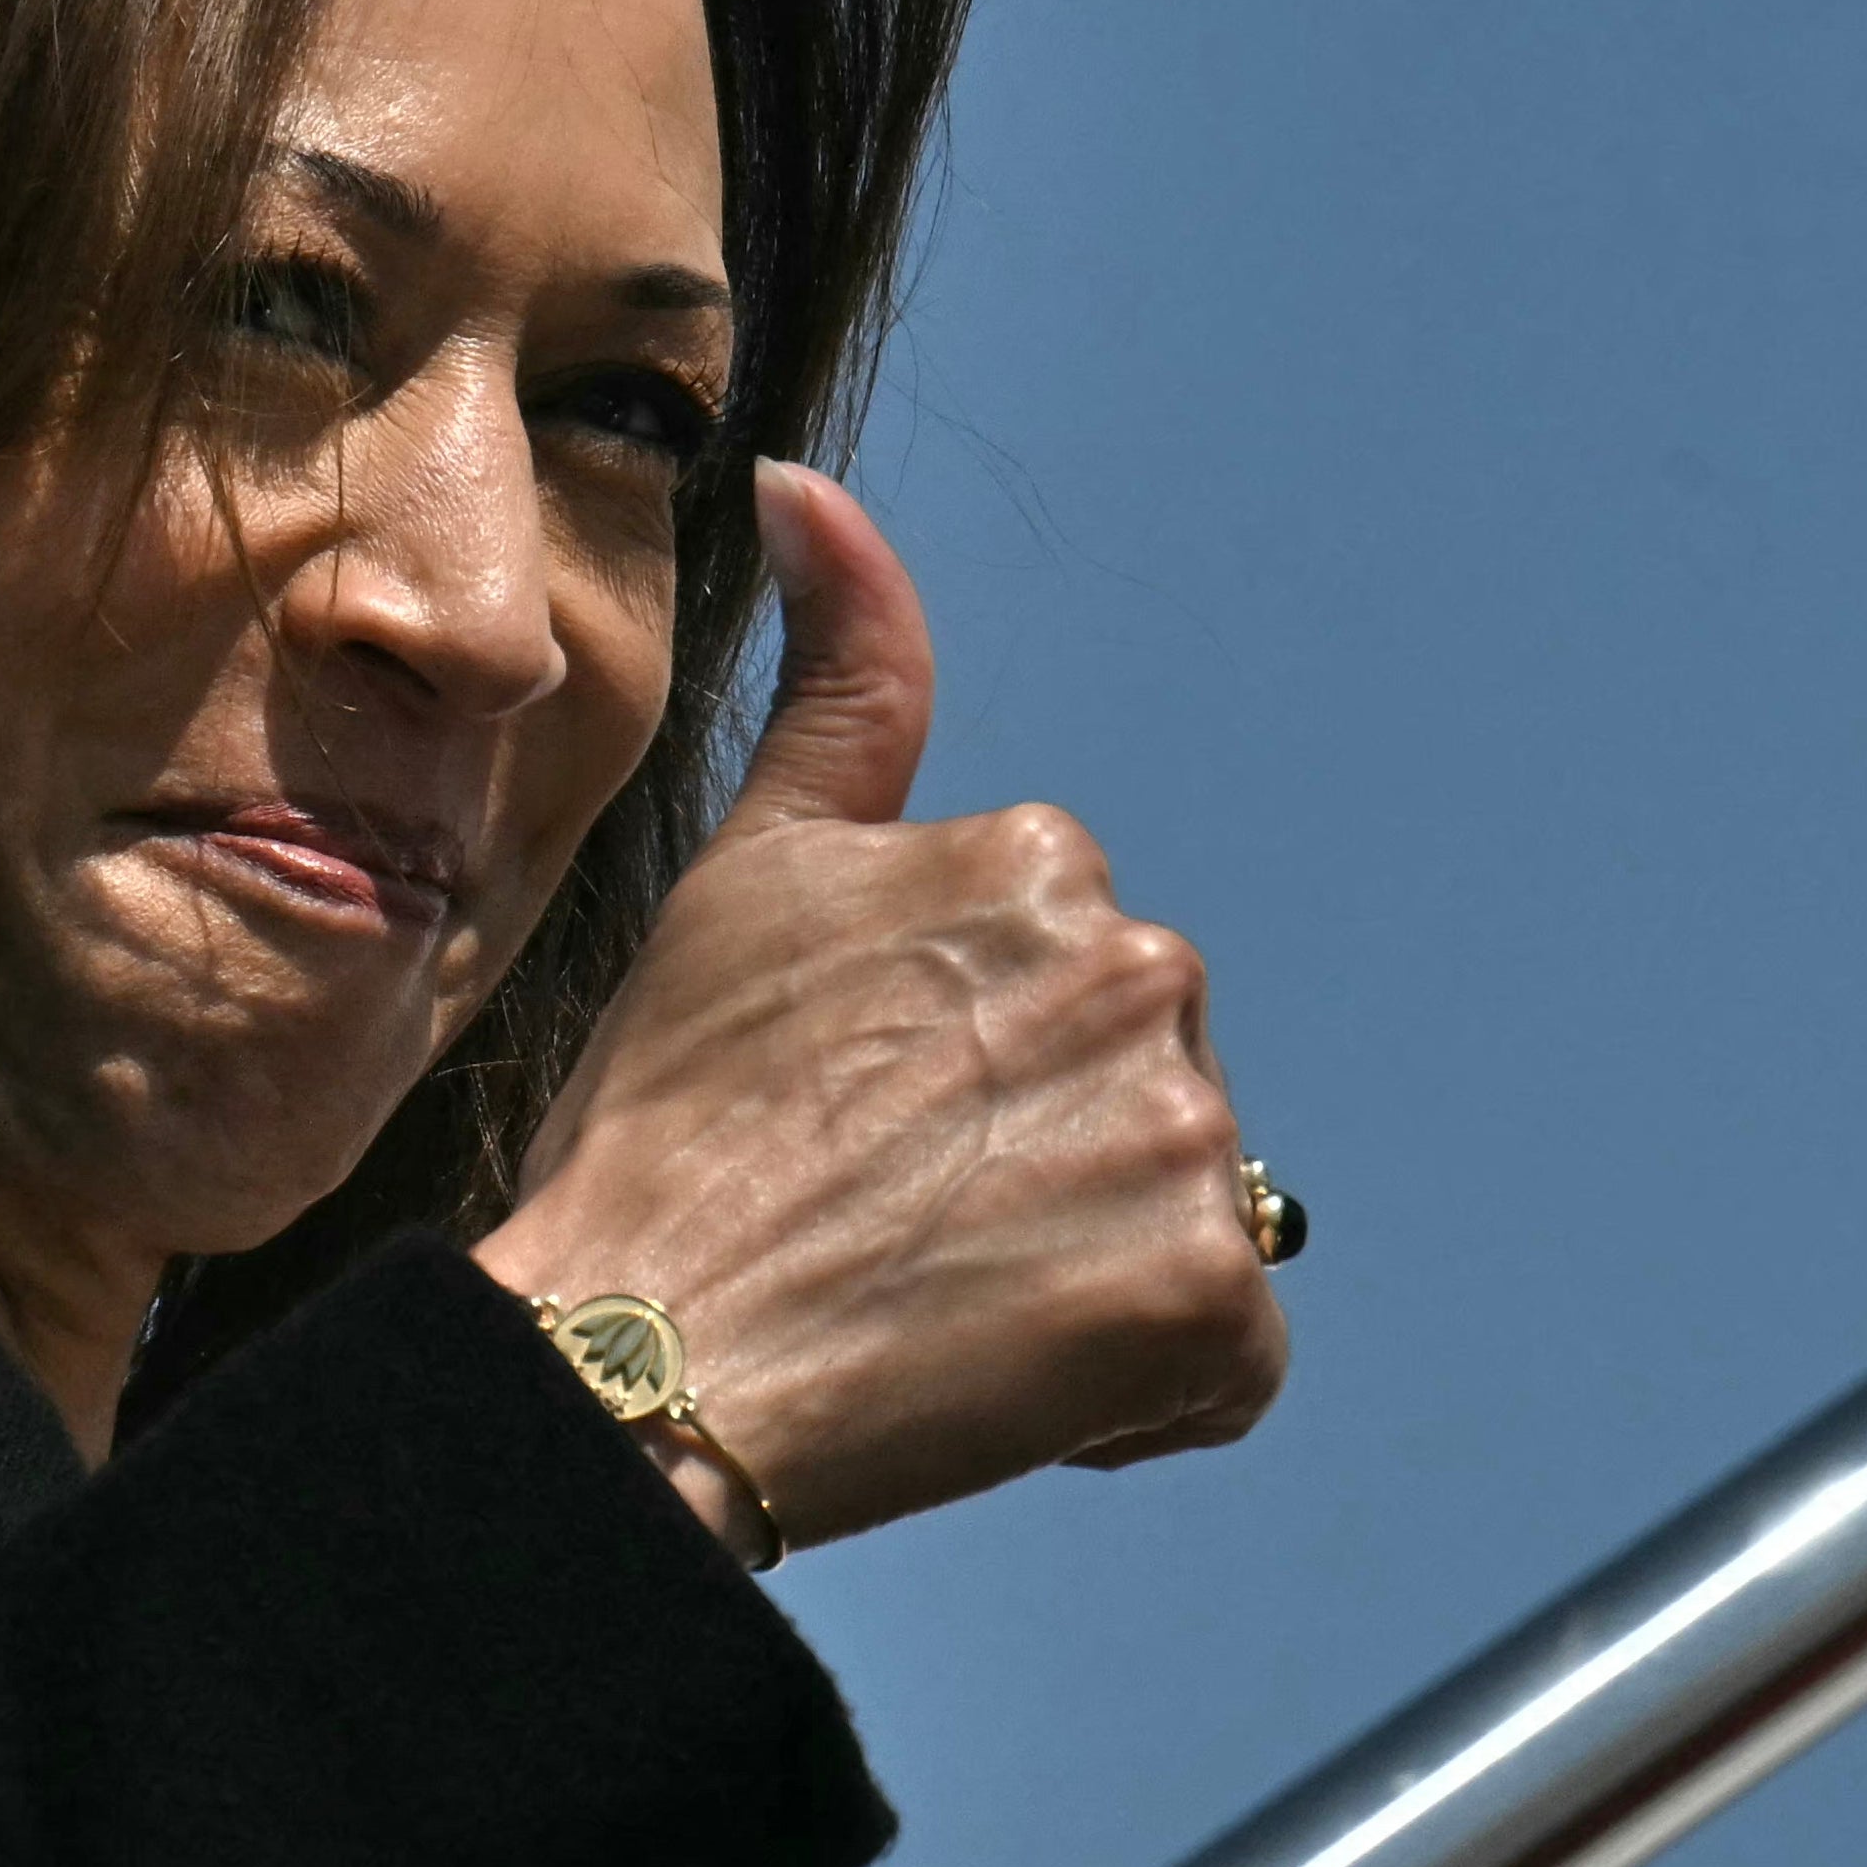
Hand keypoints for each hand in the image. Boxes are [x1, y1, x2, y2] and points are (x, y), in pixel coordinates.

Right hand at [474, 463, 1288, 1555]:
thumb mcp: (748, 868)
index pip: (1059, 979)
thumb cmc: (668, 1122)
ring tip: (935, 1304)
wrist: (639, 1344)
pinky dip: (1144, 1387)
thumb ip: (836, 675)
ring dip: (1089, 1266)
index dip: (958, 1061)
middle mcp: (1143, 970)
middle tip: (883, 1216)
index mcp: (1041, 860)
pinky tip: (1013, 1383)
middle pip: (1134, 1083)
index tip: (851, 1113)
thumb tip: (804, 479)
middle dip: (1040, 1151)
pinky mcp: (1209, 1295)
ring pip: (1179, 1208)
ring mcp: (1188, 1137)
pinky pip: (1227, 1355)